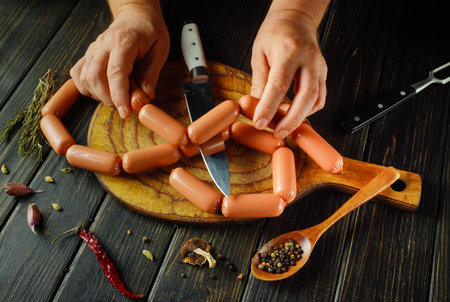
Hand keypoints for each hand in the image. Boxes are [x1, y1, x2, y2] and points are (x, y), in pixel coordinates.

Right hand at [70, 4, 169, 118]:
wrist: (136, 16)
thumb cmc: (149, 31)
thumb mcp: (160, 51)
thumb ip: (151, 75)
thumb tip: (144, 98)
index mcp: (124, 41)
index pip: (116, 72)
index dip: (119, 95)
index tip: (125, 112)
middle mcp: (103, 44)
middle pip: (95, 77)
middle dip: (109, 99)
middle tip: (125, 106)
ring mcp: (92, 49)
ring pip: (84, 78)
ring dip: (99, 95)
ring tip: (117, 95)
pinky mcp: (87, 55)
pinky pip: (78, 75)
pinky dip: (87, 88)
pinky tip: (103, 90)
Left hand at [251, 8, 326, 138]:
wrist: (295, 20)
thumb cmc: (275, 34)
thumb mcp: (259, 55)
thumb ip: (260, 82)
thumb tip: (257, 109)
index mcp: (289, 52)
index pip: (279, 85)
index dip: (269, 108)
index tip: (260, 123)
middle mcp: (308, 60)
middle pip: (305, 96)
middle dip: (291, 119)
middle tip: (277, 133)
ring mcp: (319, 67)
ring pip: (316, 100)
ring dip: (300, 117)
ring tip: (283, 126)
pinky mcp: (323, 74)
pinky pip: (319, 98)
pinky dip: (307, 110)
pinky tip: (294, 113)